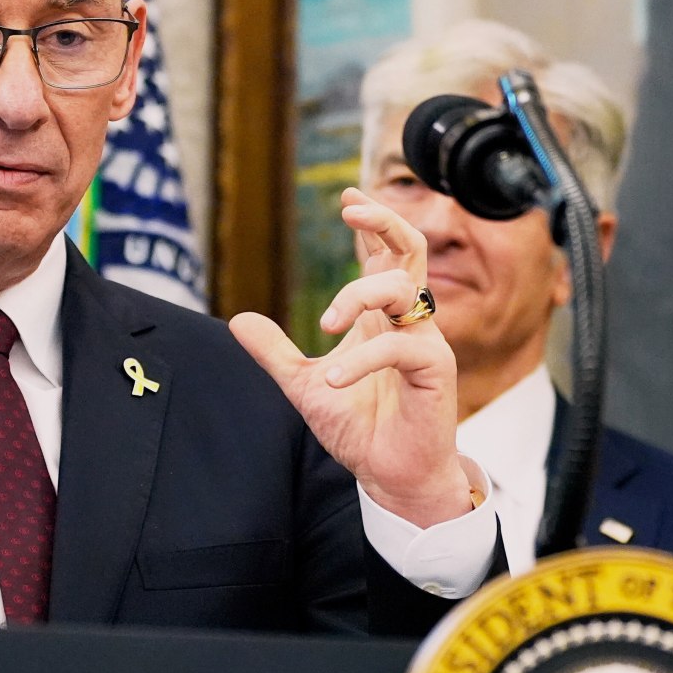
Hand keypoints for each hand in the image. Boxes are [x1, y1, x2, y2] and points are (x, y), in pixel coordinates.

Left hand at [231, 188, 473, 526]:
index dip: (371, 222)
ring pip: (404, 288)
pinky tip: (332, 379)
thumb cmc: (360, 428)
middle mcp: (406, 321)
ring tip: (327, 324)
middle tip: (349, 209)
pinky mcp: (434, 370)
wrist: (390, 476)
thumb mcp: (304, 385)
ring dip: (359, 295)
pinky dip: (362, 359)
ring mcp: (424, 342)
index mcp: (380, 317)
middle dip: (384, 221)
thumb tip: (237, 320)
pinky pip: (401, 346)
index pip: (383, 254)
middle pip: (411, 250)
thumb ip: (276, 352)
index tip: (346, 196)